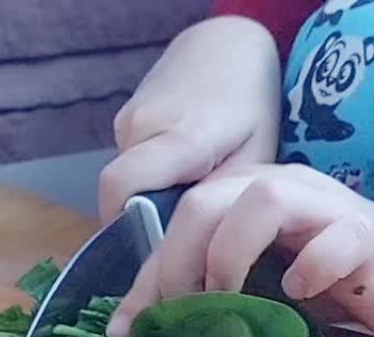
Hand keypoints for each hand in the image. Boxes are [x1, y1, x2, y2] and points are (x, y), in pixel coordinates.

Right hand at [97, 16, 281, 221]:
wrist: (227, 45)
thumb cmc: (252, 104)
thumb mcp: (252, 157)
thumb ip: (217, 198)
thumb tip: (184, 240)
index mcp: (179, 137)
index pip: (122, 189)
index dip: (127, 228)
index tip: (154, 253)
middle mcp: (141, 127)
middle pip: (121, 194)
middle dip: (142, 222)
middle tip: (177, 240)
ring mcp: (127, 121)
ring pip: (124, 182)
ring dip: (147, 200)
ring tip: (185, 203)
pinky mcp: (124, 121)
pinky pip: (128, 166)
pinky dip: (148, 181)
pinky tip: (178, 177)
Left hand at [105, 163, 373, 336]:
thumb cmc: (328, 276)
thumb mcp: (255, 285)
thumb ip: (201, 294)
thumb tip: (130, 331)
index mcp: (243, 195)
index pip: (177, 223)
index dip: (147, 277)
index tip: (129, 331)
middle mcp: (280, 188)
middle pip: (205, 201)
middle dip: (178, 264)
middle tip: (181, 315)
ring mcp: (326, 206)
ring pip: (266, 198)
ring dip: (231, 254)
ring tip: (230, 299)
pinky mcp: (369, 234)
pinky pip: (337, 240)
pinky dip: (312, 268)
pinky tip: (303, 293)